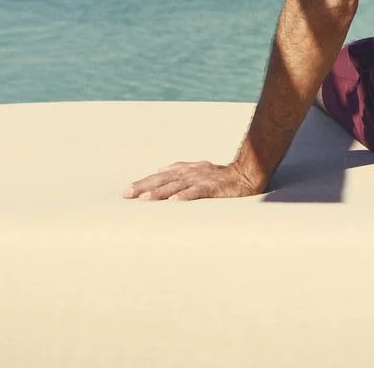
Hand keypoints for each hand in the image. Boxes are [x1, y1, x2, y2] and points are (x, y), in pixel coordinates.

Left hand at [124, 159, 266, 200]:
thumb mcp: (197, 170)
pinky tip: (174, 203)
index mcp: (185, 170)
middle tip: (128, 195)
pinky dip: (185, 196)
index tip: (127, 192)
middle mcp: (190, 173)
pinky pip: (197, 192)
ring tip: (145, 199)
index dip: (143, 183)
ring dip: (160, 192)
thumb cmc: (220, 176)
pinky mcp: (213, 188)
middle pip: (163, 180)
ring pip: (177, 186)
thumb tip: (159, 170)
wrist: (246, 175)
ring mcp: (201, 179)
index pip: (160, 177)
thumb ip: (179, 170)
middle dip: (144, 187)